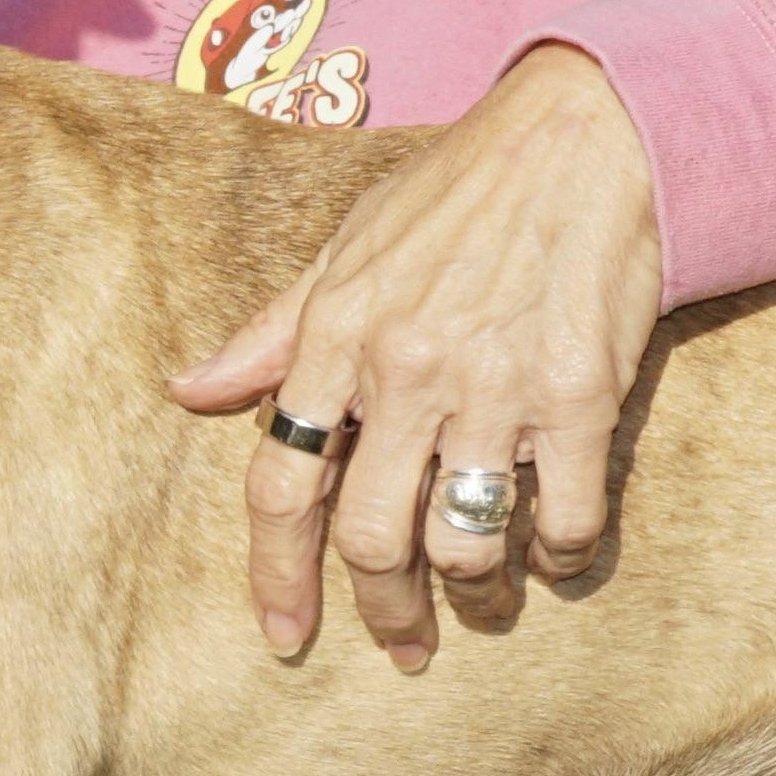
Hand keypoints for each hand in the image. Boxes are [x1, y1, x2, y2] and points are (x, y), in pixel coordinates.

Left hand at [168, 47, 661, 668]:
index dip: (276, 574)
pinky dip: (561, 556)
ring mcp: (494, 384)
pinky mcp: (579, 394)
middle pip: (371, 535)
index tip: (285, 635)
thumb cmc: (459, 189)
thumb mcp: (347, 247)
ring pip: (464, 542)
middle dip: (385, 610)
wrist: (585, 133)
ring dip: (475, 594)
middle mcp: (407, 368)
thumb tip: (190, 390)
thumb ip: (274, 331)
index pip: (282, 482)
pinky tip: (558, 554)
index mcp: (338, 334)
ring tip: (487, 601)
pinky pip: (564, 516)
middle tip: (403, 642)